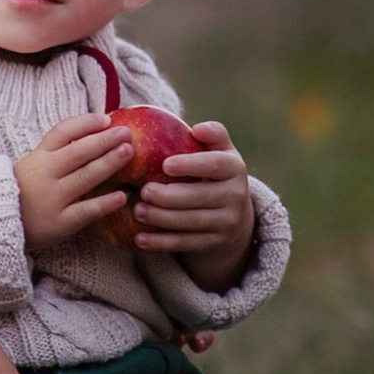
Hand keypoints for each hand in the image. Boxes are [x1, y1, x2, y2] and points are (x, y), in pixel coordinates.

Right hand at [15, 114, 134, 247]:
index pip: (62, 133)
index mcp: (38, 157)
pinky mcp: (59, 223)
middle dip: (104, 141)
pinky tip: (122, 196)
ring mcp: (52, 199)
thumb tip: (96, 132)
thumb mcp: (33, 166)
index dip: (85, 123)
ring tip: (128, 152)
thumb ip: (57, 152)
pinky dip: (104, 203)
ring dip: (108, 163)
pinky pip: (85, 211)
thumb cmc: (24, 191)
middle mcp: (45, 175)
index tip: (106, 119)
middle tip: (127, 133)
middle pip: (78, 152)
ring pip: (84, 178)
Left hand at [130, 122, 254, 287]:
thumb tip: (197, 129)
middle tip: (143, 190)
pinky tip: (140, 239)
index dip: (191, 165)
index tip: (165, 165)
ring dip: (160, 218)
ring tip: (137, 210)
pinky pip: (185, 244)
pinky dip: (161, 242)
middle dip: (168, 196)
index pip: (215, 165)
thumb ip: (213, 135)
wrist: (234, 214)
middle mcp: (236, 196)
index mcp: (235, 168)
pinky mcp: (214, 243)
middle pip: (199, 197)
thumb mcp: (220, 151)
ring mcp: (227, 223)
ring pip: (190, 223)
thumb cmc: (216, 172)